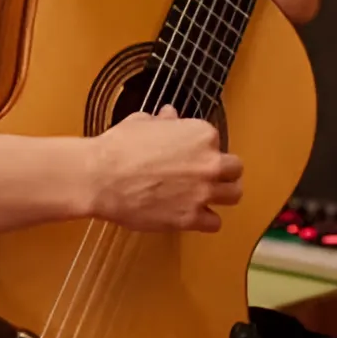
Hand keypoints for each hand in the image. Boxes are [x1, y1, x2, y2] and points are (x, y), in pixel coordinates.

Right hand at [86, 106, 242, 231]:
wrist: (101, 177)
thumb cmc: (120, 146)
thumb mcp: (143, 123)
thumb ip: (165, 122)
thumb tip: (170, 115)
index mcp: (202, 135)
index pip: (218, 142)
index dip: (204, 150)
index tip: (191, 155)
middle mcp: (210, 163)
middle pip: (235, 169)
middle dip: (223, 172)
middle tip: (206, 177)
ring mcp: (203, 192)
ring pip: (233, 195)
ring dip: (222, 195)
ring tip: (205, 196)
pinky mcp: (191, 218)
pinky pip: (215, 222)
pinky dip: (206, 220)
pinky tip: (193, 216)